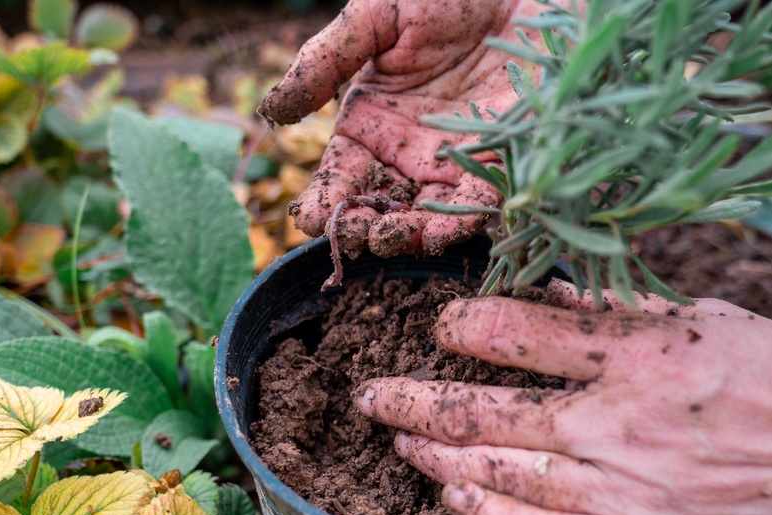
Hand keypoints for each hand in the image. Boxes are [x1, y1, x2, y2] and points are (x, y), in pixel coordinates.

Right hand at [260, 0, 548, 257]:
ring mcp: (452, 165)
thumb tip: (272, 110)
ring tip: (393, 236)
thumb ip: (326, 60)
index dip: (322, 203)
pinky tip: (439, 231)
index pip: (338, 177)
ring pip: (422, 216)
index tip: (313, 219)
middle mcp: (406, 155)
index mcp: (369, 124)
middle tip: (358, 232)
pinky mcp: (499, 164)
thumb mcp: (377, 15)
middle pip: (376, 208)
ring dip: (405, 235)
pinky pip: (476, 203)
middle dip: (363, 228)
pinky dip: (458, 221)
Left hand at [355, 280, 771, 514]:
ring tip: (399, 445)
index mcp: (640, 352)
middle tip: (371, 396)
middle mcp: (624, 423)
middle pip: (489, 411)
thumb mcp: (709, 319)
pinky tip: (456, 505)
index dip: (460, 326)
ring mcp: (635, 494)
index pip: (515, 332)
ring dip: (440, 458)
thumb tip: (544, 291)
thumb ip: (620, 312)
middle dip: (415, 402)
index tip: (436, 327)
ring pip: (506, 476)